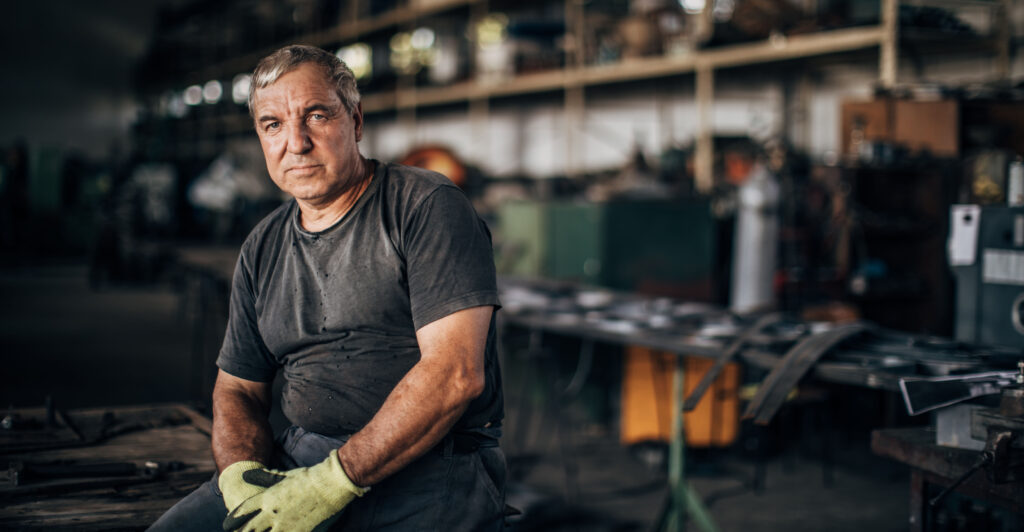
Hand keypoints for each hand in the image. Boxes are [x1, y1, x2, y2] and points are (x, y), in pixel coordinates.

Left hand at [222, 449, 366, 531]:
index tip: (227, 523)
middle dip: (241, 531)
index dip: (233, 519)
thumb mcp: (283, 476)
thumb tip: (246, 474)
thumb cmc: (307, 478)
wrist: (330, 484)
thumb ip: (264, 477)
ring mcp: (285, 525)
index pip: (242, 511)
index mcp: (267, 498)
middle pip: (248, 529)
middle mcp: (272, 513)